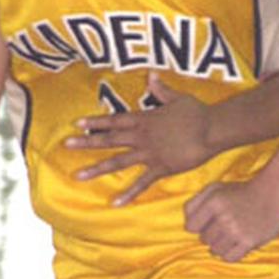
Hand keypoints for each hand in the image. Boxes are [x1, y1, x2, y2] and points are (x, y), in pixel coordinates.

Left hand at [66, 73, 216, 205]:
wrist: (212, 129)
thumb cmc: (197, 112)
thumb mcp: (177, 97)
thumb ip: (162, 89)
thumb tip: (152, 75)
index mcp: (144, 119)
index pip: (114, 120)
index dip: (95, 122)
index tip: (77, 123)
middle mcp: (142, 136)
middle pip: (109, 139)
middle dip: (87, 142)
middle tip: (66, 145)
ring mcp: (149, 153)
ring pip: (118, 161)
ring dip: (97, 168)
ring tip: (78, 176)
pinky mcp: (160, 168)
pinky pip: (141, 183)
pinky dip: (128, 194)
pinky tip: (114, 203)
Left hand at [185, 179, 278, 262]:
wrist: (272, 193)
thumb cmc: (240, 192)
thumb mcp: (215, 188)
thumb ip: (195, 203)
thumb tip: (187, 225)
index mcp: (214, 202)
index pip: (190, 227)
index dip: (197, 226)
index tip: (208, 222)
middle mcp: (224, 217)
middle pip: (204, 240)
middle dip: (210, 235)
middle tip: (223, 227)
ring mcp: (237, 231)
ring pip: (215, 250)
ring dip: (220, 246)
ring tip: (230, 236)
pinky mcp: (249, 241)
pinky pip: (229, 258)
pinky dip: (229, 254)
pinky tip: (235, 245)